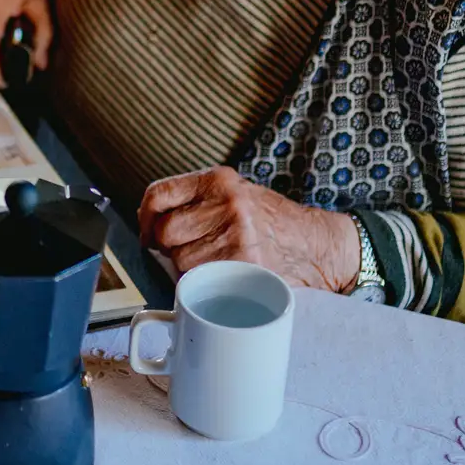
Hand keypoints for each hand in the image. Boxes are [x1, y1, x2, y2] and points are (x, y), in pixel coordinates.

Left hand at [138, 167, 359, 292]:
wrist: (320, 246)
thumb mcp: (237, 195)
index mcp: (220, 180)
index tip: (147, 233)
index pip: (159, 194)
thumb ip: (198, 202)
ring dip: (188, 270)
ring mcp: (237, 233)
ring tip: (214, 266)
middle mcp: (227, 202)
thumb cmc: (274, 224)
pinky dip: (204, 285)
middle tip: (189, 253)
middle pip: (166, 231)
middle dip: (169, 248)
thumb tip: (148, 222)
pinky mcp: (245, 264)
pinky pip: (201, 280)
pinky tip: (222, 280)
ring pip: (180, 260)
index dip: (145, 218)